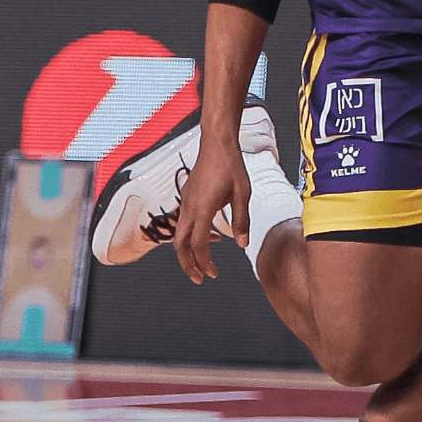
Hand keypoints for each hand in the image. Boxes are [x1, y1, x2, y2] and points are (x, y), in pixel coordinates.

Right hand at [171, 137, 252, 284]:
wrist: (217, 143)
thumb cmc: (230, 166)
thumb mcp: (243, 194)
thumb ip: (242, 220)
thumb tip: (242, 243)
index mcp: (202, 208)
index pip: (198, 244)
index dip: (203, 262)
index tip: (212, 274)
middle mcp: (189, 207)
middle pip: (179, 244)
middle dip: (187, 264)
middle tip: (199, 278)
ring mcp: (186, 201)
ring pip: (179, 234)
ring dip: (189, 251)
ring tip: (204, 263)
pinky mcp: (188, 196)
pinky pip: (185, 222)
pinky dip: (192, 236)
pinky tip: (212, 236)